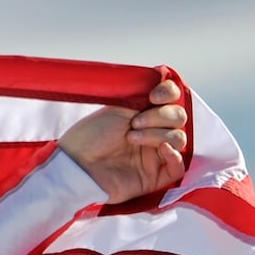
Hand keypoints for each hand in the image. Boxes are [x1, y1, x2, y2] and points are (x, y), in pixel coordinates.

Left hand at [59, 78, 187, 204]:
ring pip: (179, 139)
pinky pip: (178, 168)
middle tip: (134, 123)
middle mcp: (153, 132)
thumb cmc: (90, 136)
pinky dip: (174, 156)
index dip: (170, 93)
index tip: (153, 96)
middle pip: (179, 118)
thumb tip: (162, 77)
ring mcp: (154, 155)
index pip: (173, 98)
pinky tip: (162, 149)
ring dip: (158, 134)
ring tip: (131, 137)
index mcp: (145, 113)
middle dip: (160, 116)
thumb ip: (142, 94)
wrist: (75, 163)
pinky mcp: (153, 177)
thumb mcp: (117, 107)